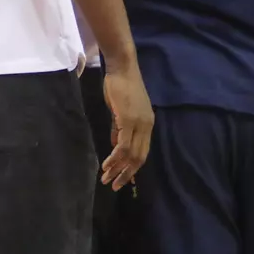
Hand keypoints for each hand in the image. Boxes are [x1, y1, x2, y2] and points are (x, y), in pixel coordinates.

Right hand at [100, 63, 152, 190]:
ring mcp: (139, 124)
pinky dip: (115, 158)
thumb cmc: (119, 85)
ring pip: (131, 155)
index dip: (132, 167)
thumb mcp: (120, 110)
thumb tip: (115, 146)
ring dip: (118, 169)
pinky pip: (123, 145)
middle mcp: (146, 127)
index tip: (122, 179)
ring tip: (107, 178)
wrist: (121, 67)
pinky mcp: (129, 121)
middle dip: (126, 173)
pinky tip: (106, 164)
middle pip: (139, 157)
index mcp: (146, 124)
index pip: (142, 152)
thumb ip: (119, 128)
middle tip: (114, 185)